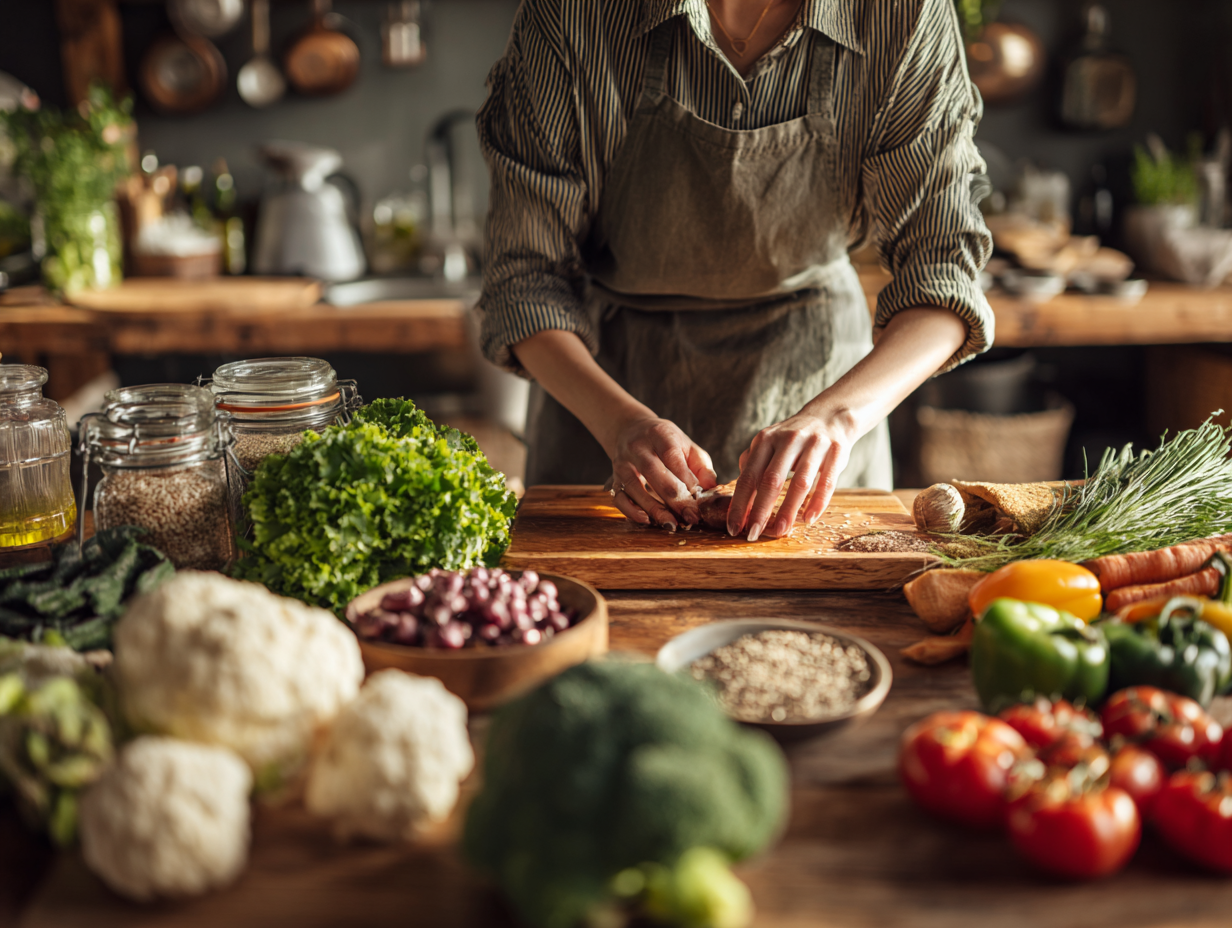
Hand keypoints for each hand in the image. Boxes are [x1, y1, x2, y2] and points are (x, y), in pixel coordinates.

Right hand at [606, 416, 717, 529]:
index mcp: (659, 434)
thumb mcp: (687, 446)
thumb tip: (711, 489)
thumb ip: (701, 467)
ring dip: (654, 509)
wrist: (633, 431)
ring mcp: (623, 463)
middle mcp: (637, 447)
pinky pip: (619, 497)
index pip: (672, 457)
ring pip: (634, 487)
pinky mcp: (615, 478)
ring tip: (671, 524)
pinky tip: (647, 520)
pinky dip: (631, 511)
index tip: (699, 500)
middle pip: (653, 472)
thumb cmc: (666, 442)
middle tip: (690, 517)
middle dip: (673, 498)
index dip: (686, 480)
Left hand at [725, 408, 855, 540]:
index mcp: (766, 440)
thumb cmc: (793, 437)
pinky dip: (817, 502)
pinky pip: (827, 482)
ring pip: (799, 483)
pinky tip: (809, 519)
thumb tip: (739, 493)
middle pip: (771, 481)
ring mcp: (814, 445)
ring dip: (789, 511)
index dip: (740, 504)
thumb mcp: (769, 442)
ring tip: (780, 531)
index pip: (749, 476)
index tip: (734, 527)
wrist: (830, 416)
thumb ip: (752, 463)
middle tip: (753, 534)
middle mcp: (788, 440)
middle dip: (760, 511)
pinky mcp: (836, 451)